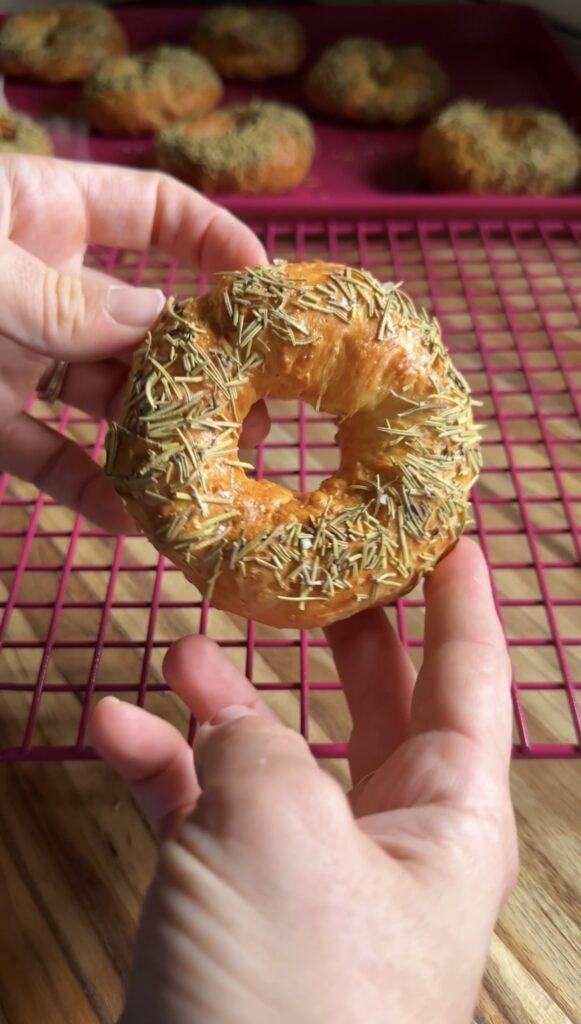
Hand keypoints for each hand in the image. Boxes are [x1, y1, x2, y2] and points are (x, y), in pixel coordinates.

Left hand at [0, 154, 266, 531]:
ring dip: (152, 442)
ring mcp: (14, 353)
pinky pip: (48, 456)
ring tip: (203, 484)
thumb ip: (66, 301)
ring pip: (105, 400)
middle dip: (200, 369)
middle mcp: (42, 284)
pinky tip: (131, 522)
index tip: (270, 296)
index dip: (220, 247)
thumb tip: (159, 323)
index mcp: (43, 211)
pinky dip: (87, 489)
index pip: (159, 214)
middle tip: (256, 421)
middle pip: (146, 322)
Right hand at [91, 539, 517, 1023]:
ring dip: (228, 699)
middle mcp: (389, 839)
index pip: (472, 679)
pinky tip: (113, 728)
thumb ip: (256, 743)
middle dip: (351, 634)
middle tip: (331, 564)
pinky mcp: (237, 907)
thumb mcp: (281, 830)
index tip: (452, 535)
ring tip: (186, 645)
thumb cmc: (295, 996)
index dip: (462, 601)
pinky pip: (204, 812)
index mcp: (447, 816)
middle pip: (381, 703)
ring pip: (277, 752)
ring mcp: (309, 874)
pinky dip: (163, 768)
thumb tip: (223, 702)